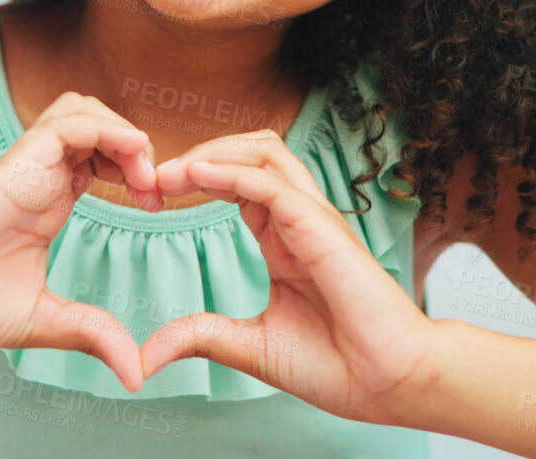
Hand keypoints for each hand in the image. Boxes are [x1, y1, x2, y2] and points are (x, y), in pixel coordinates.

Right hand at [0, 92, 165, 391]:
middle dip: (136, 146)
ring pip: (82, 110)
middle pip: (96, 123)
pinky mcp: (15, 165)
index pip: (100, 159)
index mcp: (48, 204)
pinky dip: (106, 131)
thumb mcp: (43, 322)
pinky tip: (129, 159)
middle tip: (155, 189)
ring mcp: (27, 168)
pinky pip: (67, 125)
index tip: (156, 206)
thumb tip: (136, 375)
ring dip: (122, 131)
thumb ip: (92, 335)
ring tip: (141, 175)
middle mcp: (40, 179)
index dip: (135, 171)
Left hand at [137, 129, 443, 424]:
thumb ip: (203, 336)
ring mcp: (313, 219)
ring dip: (212, 152)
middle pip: (249, 151)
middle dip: (197, 153)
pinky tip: (197, 176)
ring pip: (264, 152)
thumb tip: (149, 351)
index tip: (150, 196)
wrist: (387, 384)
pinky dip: (232, 172)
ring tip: (168, 173)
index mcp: (283, 238)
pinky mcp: (322, 229)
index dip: (193, 177)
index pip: (237, 179)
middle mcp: (299, 219)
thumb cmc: (337, 364)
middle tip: (150, 180)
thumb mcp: (251, 346)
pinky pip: (274, 185)